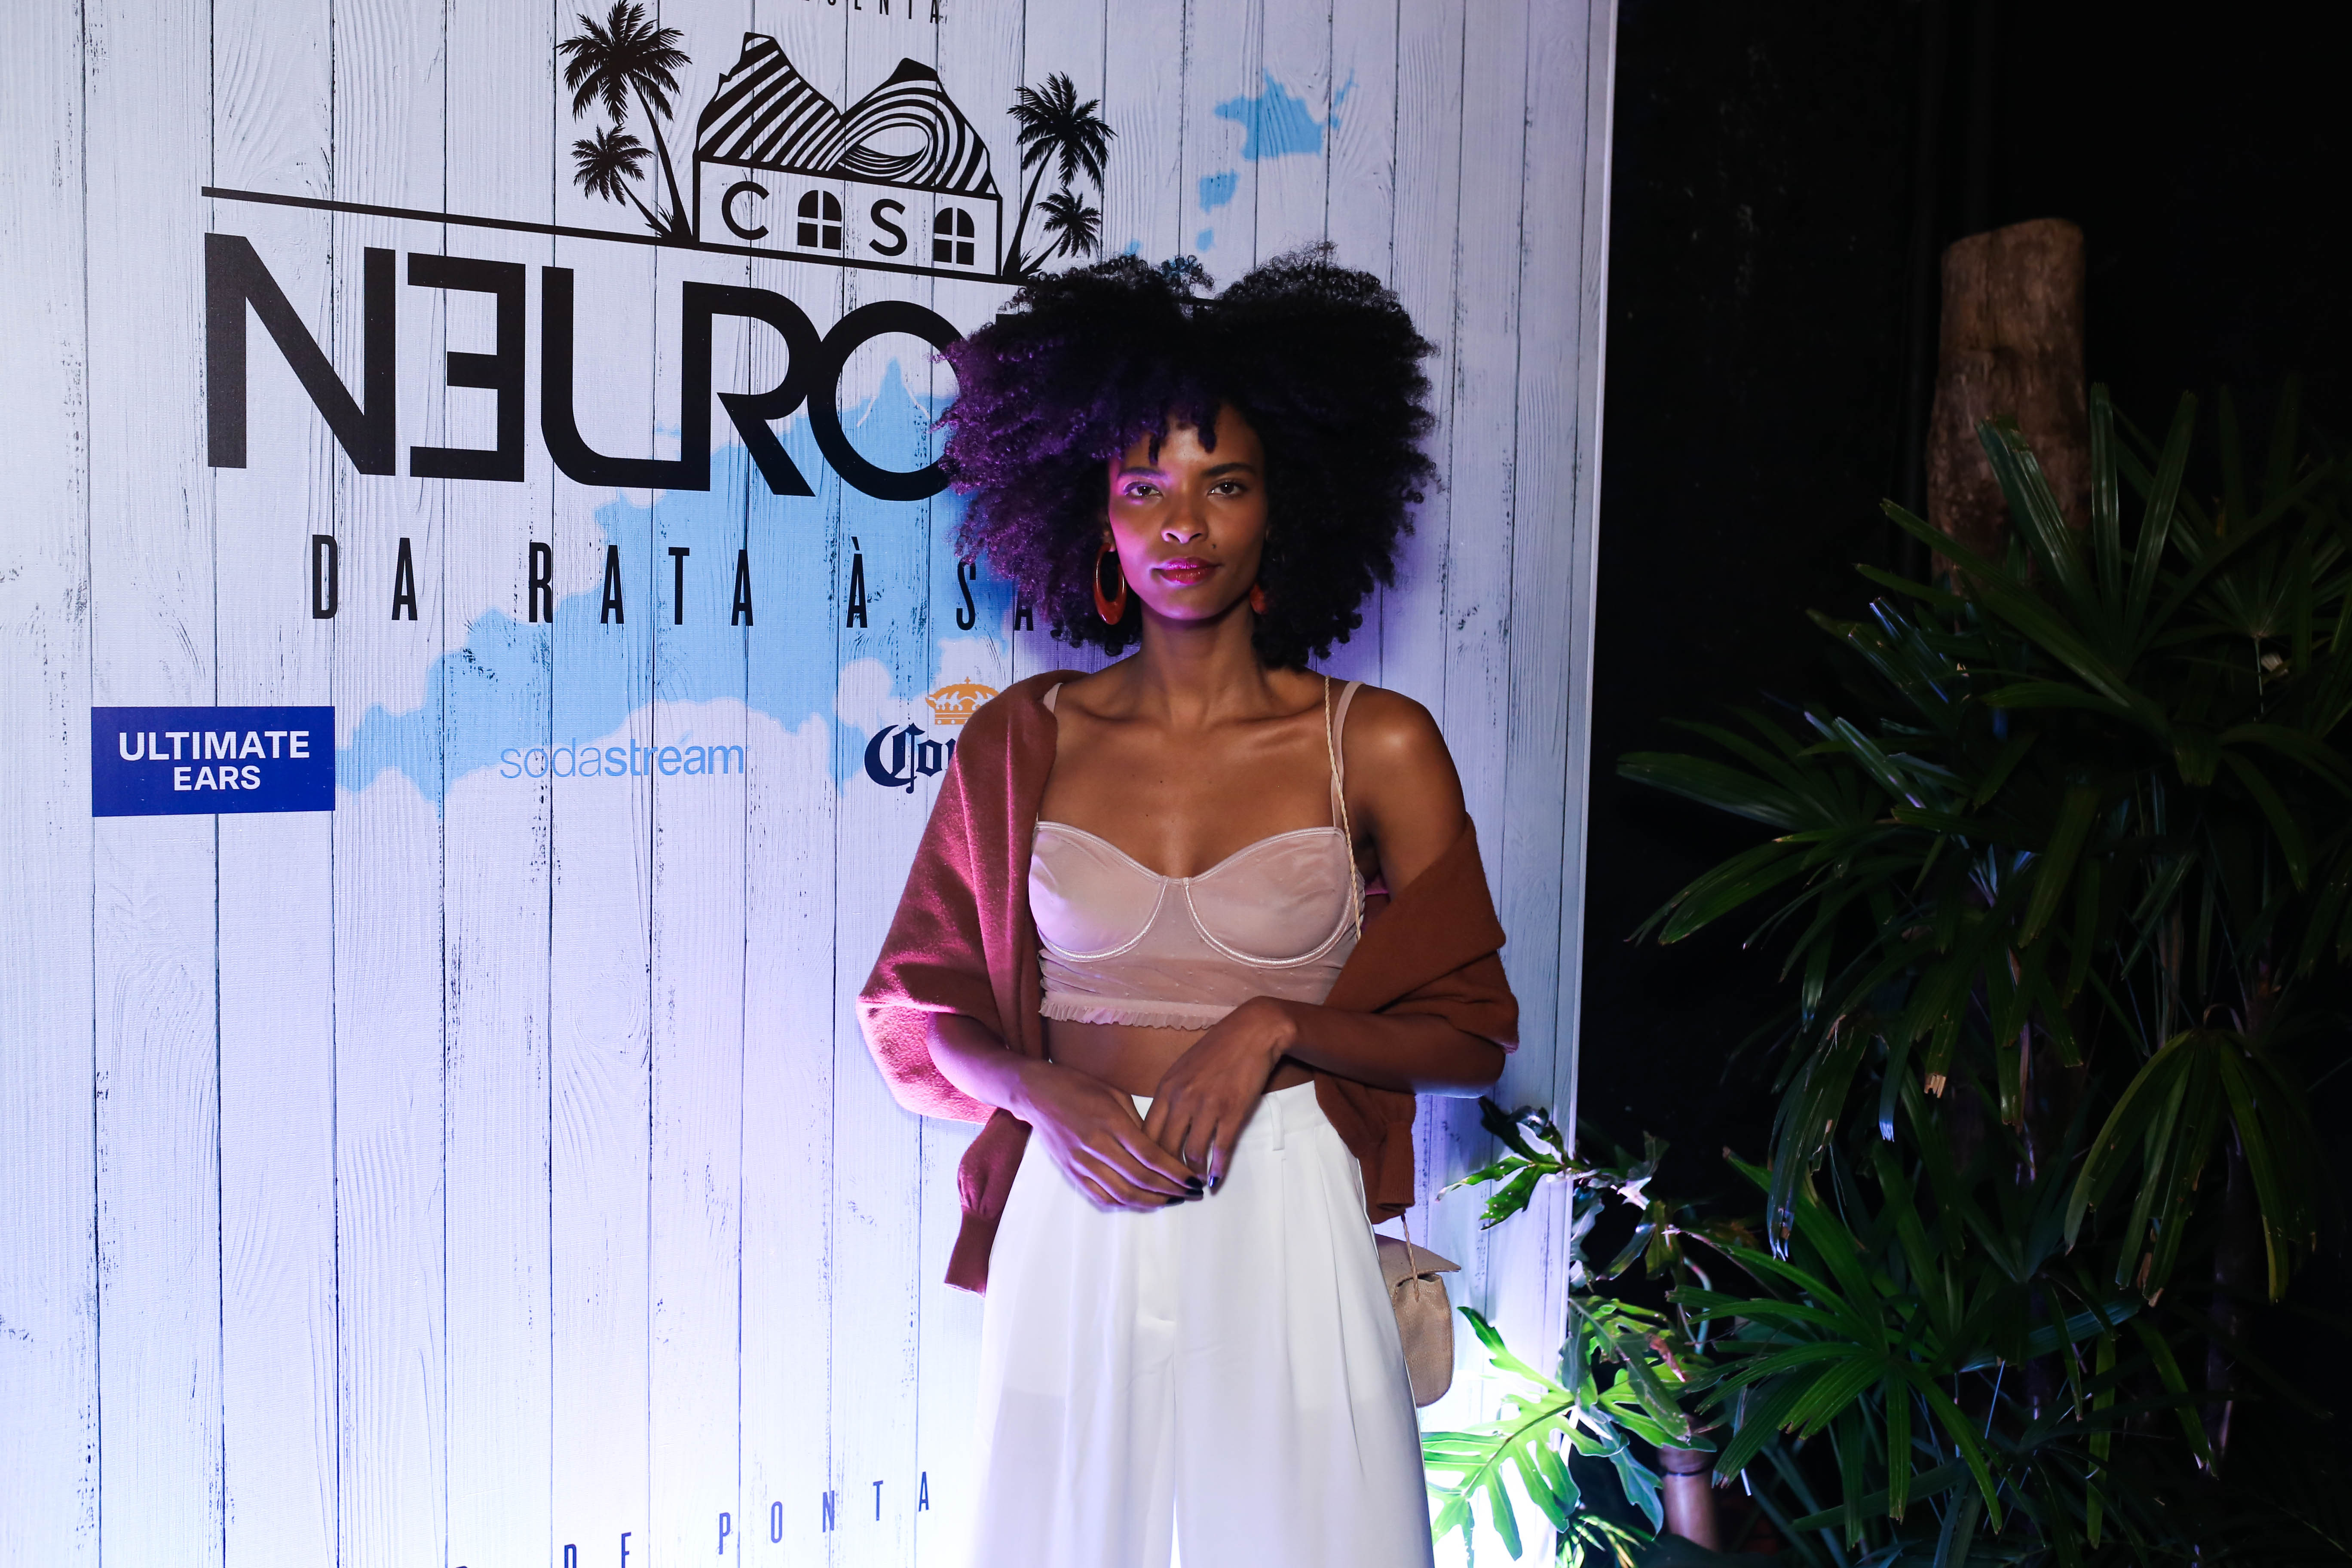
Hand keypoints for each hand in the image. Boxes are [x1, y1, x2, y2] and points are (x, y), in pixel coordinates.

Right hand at [1014, 1058, 1202, 1211]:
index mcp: (1111, 1122)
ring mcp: (1081, 1162)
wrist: (1037, 1093)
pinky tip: (1141, 1203)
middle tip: (1191, 1194)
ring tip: (1171, 1201)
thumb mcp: (1115, 1094)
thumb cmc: (1079, 1086)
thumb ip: (1137, 1122)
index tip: (1194, 1180)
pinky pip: (1100, 1197)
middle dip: (1171, 1190)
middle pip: (1141, 1179)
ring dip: (1151, 1202)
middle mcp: (1096, 1146)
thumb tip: (1158, 1148)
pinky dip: (1124, 1204)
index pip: (1150, 1156)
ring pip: (1122, 1193)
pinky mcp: (1071, 1172)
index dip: (1175, 1173)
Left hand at [1143, 998, 1296, 1189]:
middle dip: (1165, 1176)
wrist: (1252, 1032)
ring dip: (1191, 1177)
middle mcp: (1181, 1099)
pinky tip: (1215, 1181)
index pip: (1145, 1134)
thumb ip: (1170, 1097)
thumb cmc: (1217, 1050)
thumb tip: (1161, 1128)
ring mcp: (1207, 1106)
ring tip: (1193, 1190)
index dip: (1145, 1160)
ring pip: (1191, 1154)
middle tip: (1169, 1192)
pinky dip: (1217, 1170)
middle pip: (1163, 1149)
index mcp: (1165, 1089)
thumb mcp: (1183, 1069)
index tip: (1149, 1176)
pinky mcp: (1232, 1111)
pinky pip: (1221, 1149)